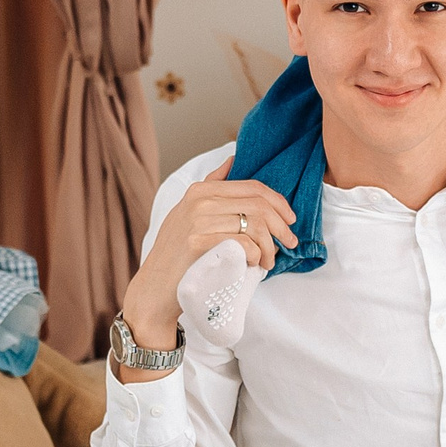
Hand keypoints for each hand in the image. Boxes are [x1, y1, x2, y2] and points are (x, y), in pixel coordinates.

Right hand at [119, 158, 295, 358]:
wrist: (154, 287)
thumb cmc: (177, 254)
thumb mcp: (188, 212)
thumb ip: (212, 186)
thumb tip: (233, 159)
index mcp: (201, 189)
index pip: (253, 187)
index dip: (278, 202)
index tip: (290, 219)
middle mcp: (199, 200)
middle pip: (258, 205)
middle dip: (281, 226)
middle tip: (289, 243)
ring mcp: (197, 220)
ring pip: (254, 225)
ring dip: (269, 247)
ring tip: (268, 261)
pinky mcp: (198, 243)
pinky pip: (243, 243)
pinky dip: (255, 255)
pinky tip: (253, 264)